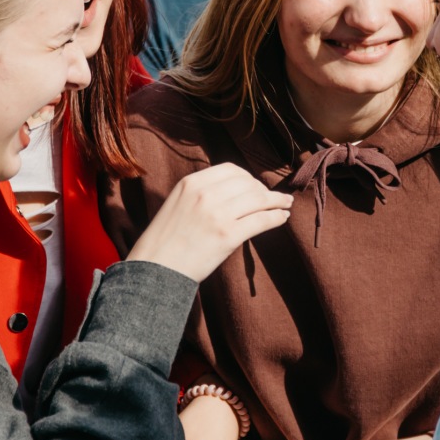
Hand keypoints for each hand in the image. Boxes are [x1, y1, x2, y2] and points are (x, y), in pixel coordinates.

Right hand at [128, 163, 292, 281]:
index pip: (231, 170)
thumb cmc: (165, 242)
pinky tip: (282, 218)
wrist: (154, 269)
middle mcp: (205, 194)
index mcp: (191, 183)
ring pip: (258, 200)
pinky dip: (276, 217)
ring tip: (285, 204)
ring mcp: (217, 214)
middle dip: (263, 190)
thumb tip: (233, 192)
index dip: (248, 178)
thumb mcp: (177, 205)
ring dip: (276, 201)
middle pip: (248, 183)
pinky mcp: (228, 236)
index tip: (255, 186)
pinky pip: (261, 220)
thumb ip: (200, 194)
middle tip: (272, 198)